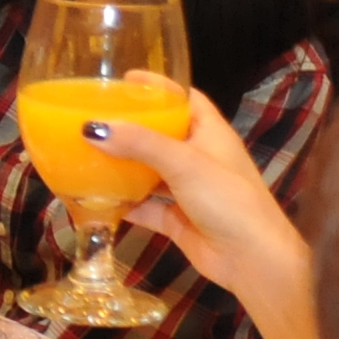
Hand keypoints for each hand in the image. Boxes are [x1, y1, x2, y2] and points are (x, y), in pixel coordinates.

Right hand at [105, 87, 312, 320]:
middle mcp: (200, 158)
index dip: (160, 87)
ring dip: (123, 165)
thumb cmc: (228, 199)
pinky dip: (124, 203)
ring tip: (87, 152)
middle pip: (162, 134)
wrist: (251, 259)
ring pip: (150, 171)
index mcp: (211, 134)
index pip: (186, 99)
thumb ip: (140, 144)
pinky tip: (96, 198)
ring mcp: (188, 190)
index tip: (125, 79)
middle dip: (132, 126)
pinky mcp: (177, 219)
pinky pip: (145, 206)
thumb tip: (92, 128)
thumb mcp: (185, 163)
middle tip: (96, 115)